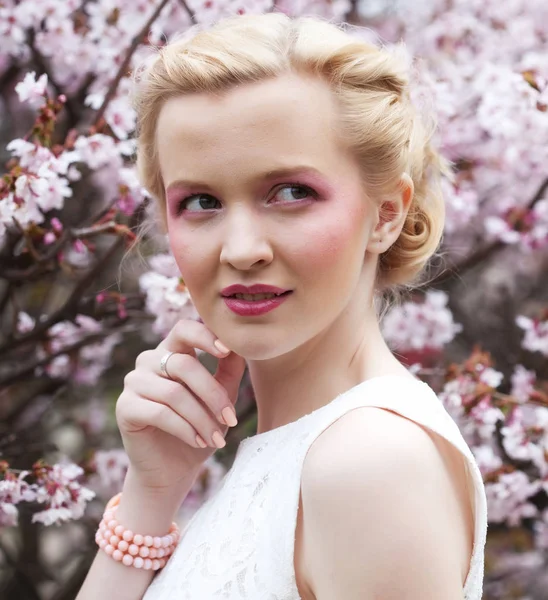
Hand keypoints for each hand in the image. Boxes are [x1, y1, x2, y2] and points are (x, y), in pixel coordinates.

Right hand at [115, 318, 245, 493]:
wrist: (173, 468)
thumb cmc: (200, 426)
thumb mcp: (221, 396)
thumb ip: (229, 369)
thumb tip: (241, 345)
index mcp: (172, 351)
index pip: (184, 329)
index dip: (205, 336)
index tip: (228, 351)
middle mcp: (149, 361)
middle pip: (184, 365)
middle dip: (212, 394)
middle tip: (231, 419)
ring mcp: (134, 382)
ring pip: (174, 393)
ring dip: (202, 418)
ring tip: (217, 439)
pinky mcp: (125, 407)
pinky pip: (159, 413)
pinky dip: (185, 429)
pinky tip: (199, 442)